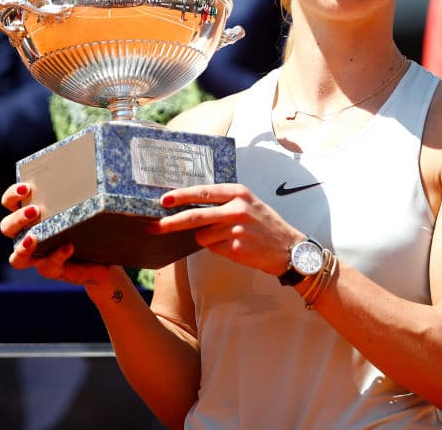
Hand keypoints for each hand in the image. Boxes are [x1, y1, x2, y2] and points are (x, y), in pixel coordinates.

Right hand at [0, 183, 113, 285]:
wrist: (106, 255)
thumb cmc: (92, 224)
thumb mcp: (87, 205)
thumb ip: (83, 189)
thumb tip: (93, 159)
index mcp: (32, 215)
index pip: (10, 202)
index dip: (12, 195)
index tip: (25, 188)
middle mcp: (28, 236)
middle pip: (7, 228)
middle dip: (17, 219)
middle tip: (34, 211)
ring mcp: (38, 256)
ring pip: (17, 257)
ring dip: (23, 247)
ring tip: (35, 238)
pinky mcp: (53, 269)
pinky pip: (48, 267)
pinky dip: (57, 256)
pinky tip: (69, 247)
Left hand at [149, 183, 302, 276]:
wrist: (288, 248)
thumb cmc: (265, 225)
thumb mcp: (248, 203)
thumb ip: (223, 202)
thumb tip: (190, 207)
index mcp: (239, 192)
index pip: (203, 192)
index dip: (180, 196)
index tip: (163, 200)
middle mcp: (237, 208)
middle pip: (195, 215)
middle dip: (170, 222)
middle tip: (152, 227)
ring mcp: (237, 229)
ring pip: (203, 236)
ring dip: (207, 239)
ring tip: (230, 237)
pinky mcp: (236, 247)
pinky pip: (213, 248)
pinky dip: (218, 249)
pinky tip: (235, 246)